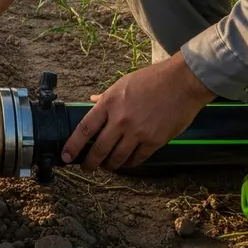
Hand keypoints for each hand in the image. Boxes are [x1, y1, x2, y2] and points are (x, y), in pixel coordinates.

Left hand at [61, 52, 215, 171]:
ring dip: (109, 165)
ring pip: (117, 158)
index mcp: (109, 103)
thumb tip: (92, 101)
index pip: (85, 128)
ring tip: (106, 166)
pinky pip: (137, 159)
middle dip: (90, 162)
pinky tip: (126, 163)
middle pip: (99, 149)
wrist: (181, 82)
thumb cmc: (152, 79)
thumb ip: (106, 97)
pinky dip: (129, 163)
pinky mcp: (154, 141)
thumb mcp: (123, 83)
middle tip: (86, 167)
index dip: (73, 145)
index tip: (65, 155)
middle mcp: (120, 120)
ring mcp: (137, 132)